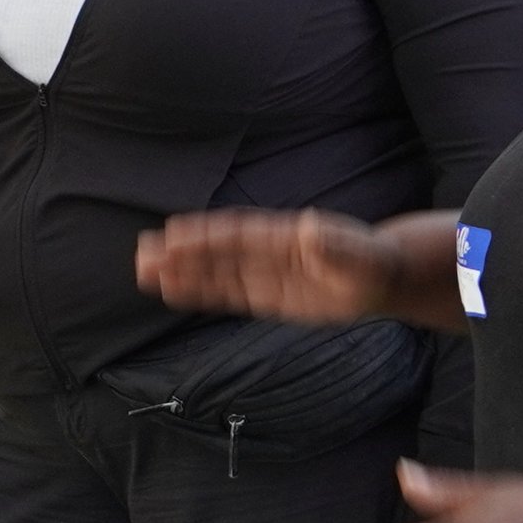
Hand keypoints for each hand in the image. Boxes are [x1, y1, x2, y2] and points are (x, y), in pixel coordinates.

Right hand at [135, 206, 404, 322]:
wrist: (379, 274)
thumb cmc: (371, 263)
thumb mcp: (360, 256)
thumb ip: (334, 247)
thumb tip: (312, 229)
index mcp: (286, 237)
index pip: (240, 236)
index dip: (208, 236)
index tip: (175, 234)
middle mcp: (267, 251)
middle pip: (218, 251)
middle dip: (181, 253)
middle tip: (142, 253)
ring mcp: (263, 272)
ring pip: (214, 271)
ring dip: (180, 271)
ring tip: (143, 270)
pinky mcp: (263, 293)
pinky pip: (225, 292)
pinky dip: (198, 291)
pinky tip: (171, 291)